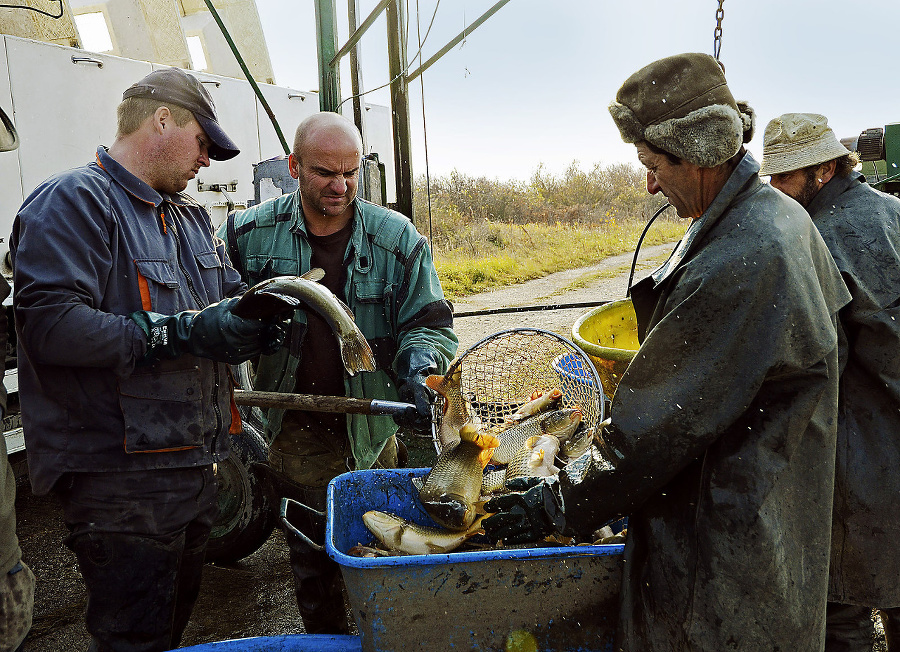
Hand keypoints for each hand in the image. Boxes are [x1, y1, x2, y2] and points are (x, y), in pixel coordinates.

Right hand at [130, 297, 285, 364]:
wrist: (192, 338)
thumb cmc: (208, 319)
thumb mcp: (225, 306)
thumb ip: (243, 304)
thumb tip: (261, 298)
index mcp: (233, 329)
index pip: (260, 326)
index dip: (271, 320)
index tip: (277, 313)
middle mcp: (237, 344)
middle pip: (263, 336)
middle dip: (272, 328)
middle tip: (280, 319)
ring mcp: (237, 354)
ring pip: (262, 346)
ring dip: (268, 337)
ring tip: (273, 326)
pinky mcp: (238, 360)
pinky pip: (255, 352)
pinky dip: (261, 344)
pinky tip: (262, 335)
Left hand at [393, 348, 439, 432]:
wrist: (409, 380)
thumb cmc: (417, 381)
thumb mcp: (420, 389)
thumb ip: (423, 401)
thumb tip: (426, 415)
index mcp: (436, 407)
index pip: (433, 421)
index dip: (423, 420)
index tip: (413, 410)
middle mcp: (430, 413)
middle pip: (423, 425)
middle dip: (412, 420)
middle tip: (407, 409)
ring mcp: (421, 416)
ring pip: (414, 425)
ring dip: (405, 420)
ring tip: (399, 412)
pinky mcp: (412, 417)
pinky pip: (406, 424)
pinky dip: (400, 421)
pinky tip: (396, 414)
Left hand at [482, 477, 565, 543]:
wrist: (569, 503)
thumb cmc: (554, 490)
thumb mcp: (537, 482)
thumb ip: (522, 483)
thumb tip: (508, 483)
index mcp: (523, 497)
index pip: (502, 501)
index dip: (493, 504)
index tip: (486, 507)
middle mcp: (523, 511)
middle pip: (501, 518)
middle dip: (491, 522)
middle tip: (485, 525)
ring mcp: (529, 523)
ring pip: (508, 530)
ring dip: (498, 533)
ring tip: (491, 536)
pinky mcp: (537, 533)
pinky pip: (521, 538)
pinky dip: (512, 539)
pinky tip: (505, 541)